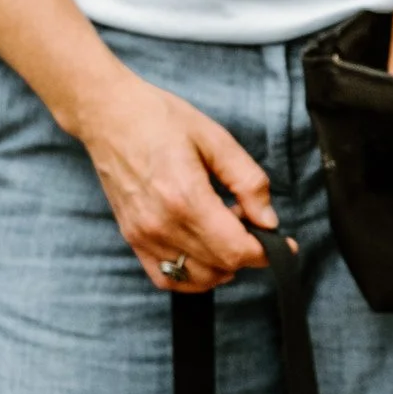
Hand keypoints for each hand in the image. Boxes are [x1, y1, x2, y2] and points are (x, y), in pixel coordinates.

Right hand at [75, 63, 276, 289]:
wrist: (108, 116)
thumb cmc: (160, 119)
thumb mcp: (216, 140)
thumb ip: (248, 182)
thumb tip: (269, 221)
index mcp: (185, 197)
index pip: (236, 250)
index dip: (267, 252)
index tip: (284, 244)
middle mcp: (162, 224)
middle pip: (221, 266)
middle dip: (247, 252)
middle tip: (248, 219)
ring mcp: (143, 235)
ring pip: (197, 278)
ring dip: (222, 264)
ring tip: (224, 229)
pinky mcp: (132, 238)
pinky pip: (167, 278)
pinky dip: (192, 275)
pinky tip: (203, 250)